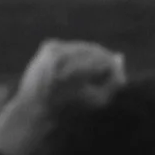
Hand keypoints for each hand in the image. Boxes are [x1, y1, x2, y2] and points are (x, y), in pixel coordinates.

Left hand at [0, 40, 124, 154]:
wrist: (34, 108)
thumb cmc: (68, 108)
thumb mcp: (97, 100)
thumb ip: (113, 81)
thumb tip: (120, 58)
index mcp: (74, 69)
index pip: (104, 60)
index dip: (114, 70)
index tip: (119, 81)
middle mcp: (62, 54)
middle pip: (94, 50)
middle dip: (104, 62)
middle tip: (110, 74)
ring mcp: (54, 47)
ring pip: (84, 47)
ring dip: (92, 58)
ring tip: (94, 74)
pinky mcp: (48, 45)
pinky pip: (72, 46)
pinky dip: (78, 56)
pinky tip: (78, 70)